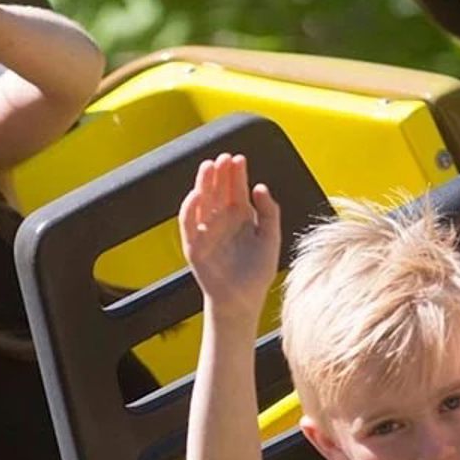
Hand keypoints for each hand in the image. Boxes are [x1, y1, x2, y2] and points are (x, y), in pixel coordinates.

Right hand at [179, 154, 280, 318]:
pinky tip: (197, 193)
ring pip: (201, 201)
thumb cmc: (257, 273)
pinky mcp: (194, 245)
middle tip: (223, 158)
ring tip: (208, 167)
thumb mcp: (271, 238)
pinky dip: (190, 208)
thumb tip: (260, 187)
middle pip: (218, 191)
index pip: (236, 190)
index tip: (239, 159)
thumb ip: (269, 213)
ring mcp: (206, 231)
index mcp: (240, 218)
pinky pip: (188, 223)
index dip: (237, 174)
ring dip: (203, 183)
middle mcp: (222, 221)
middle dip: (219, 174)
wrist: (243, 301)